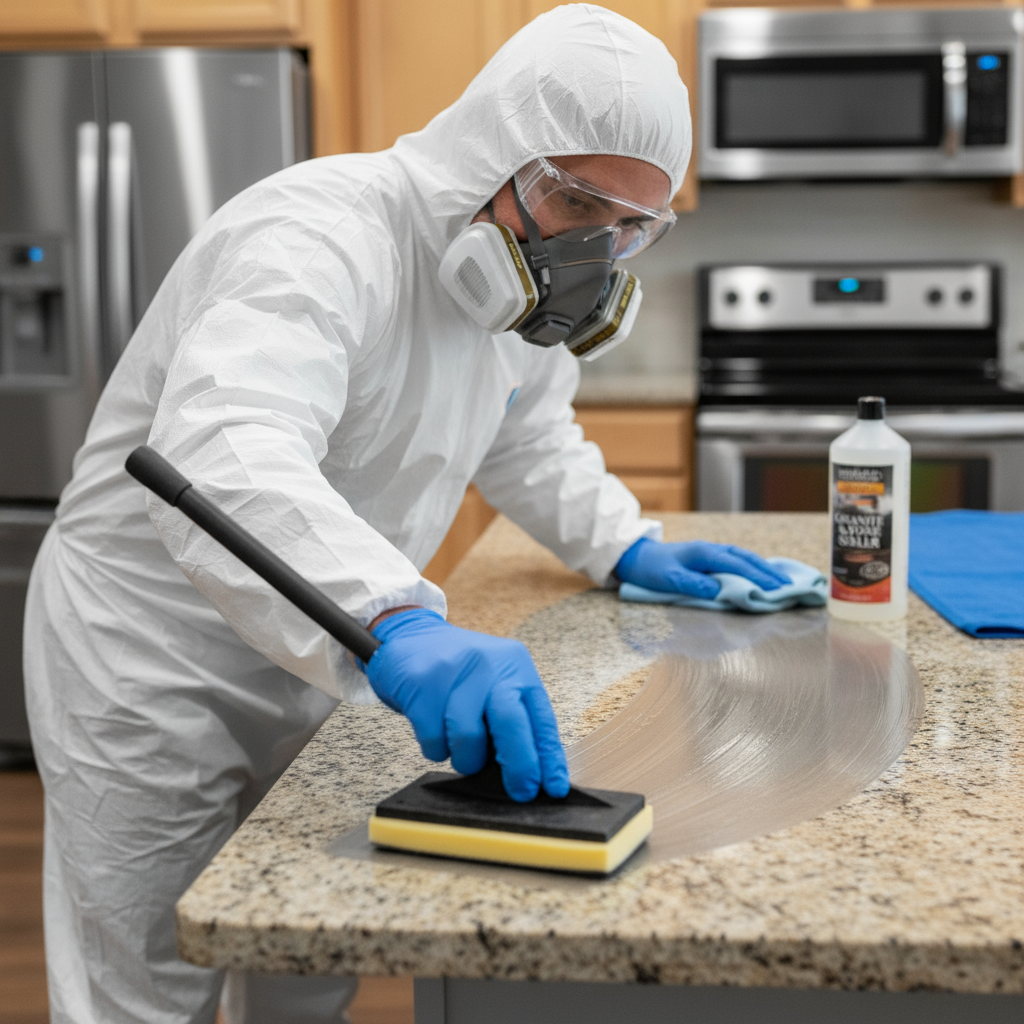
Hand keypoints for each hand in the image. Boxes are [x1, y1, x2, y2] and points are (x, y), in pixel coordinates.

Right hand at [363, 608, 568, 801]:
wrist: (409, 635)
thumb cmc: (457, 671)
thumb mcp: (494, 683)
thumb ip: (512, 719)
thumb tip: (528, 772)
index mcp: (515, 667)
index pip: (541, 718)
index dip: (549, 758)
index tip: (553, 788)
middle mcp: (490, 665)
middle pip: (511, 725)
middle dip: (519, 767)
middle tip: (519, 791)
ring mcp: (455, 672)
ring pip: (468, 740)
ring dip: (465, 758)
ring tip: (458, 744)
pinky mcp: (423, 684)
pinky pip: (434, 740)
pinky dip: (436, 748)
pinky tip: (434, 729)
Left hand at [614, 538, 791, 599]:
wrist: (637, 556)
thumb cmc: (653, 569)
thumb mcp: (669, 579)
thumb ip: (694, 585)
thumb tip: (720, 592)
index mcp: (705, 553)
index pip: (738, 566)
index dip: (759, 578)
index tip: (777, 590)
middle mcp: (712, 549)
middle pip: (747, 559)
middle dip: (769, 572)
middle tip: (789, 587)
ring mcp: (712, 551)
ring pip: (744, 558)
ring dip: (764, 568)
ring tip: (782, 581)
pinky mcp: (709, 557)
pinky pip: (737, 560)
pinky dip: (753, 566)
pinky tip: (761, 574)